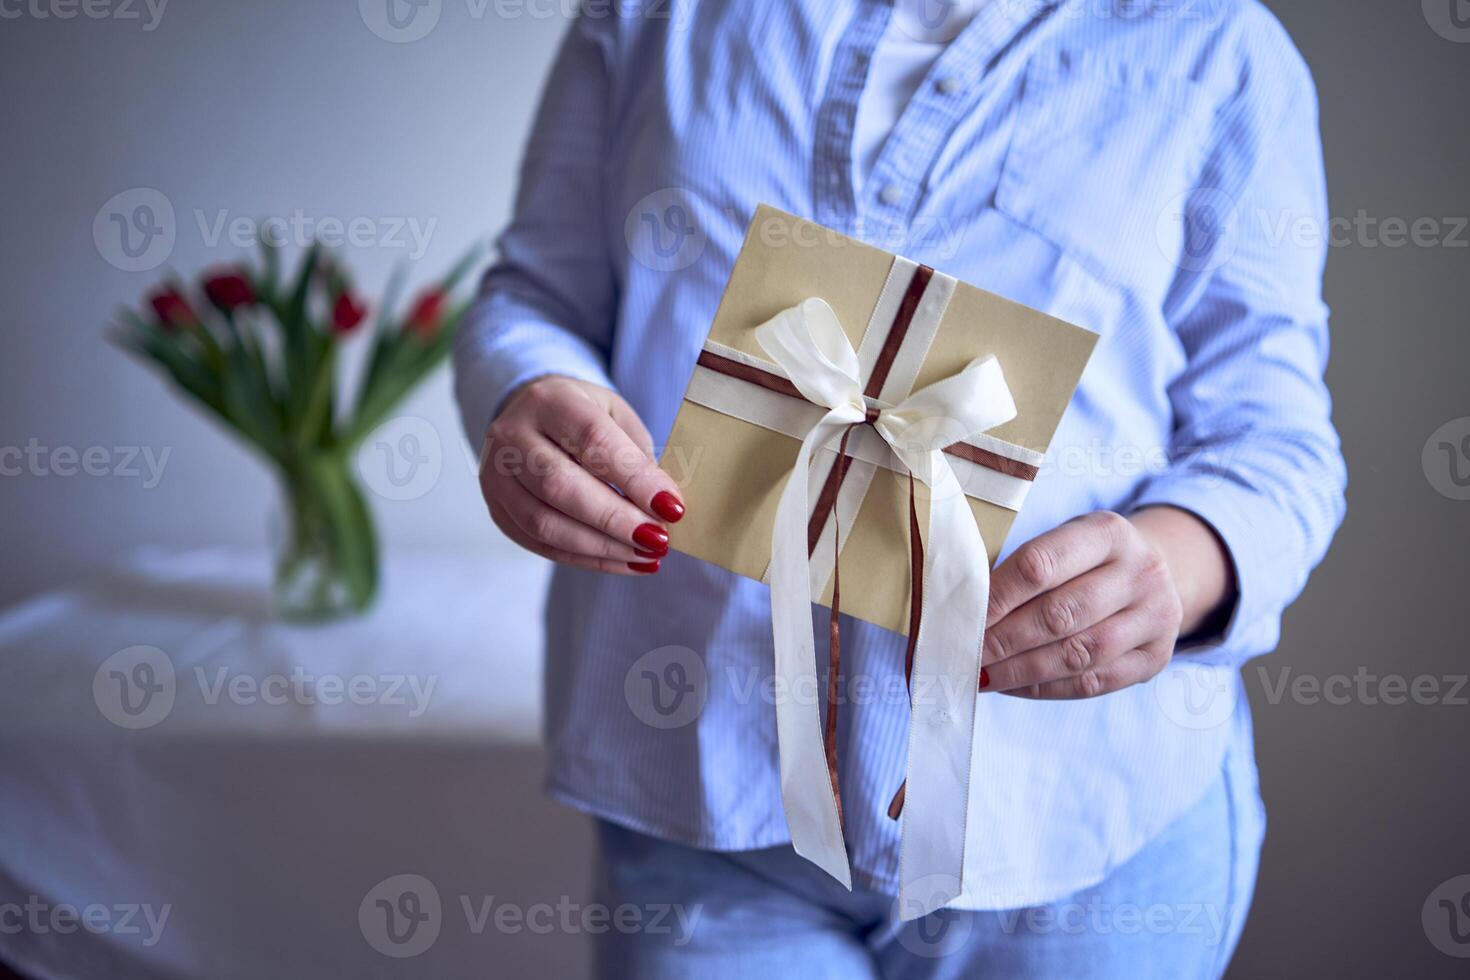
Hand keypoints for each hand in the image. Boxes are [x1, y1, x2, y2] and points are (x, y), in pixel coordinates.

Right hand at [478, 375, 685, 574]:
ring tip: (646, 555)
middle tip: (659, 539)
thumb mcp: (616, 417)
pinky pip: (541, 545)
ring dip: (603, 547)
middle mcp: (512, 435)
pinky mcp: (498, 511)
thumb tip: (663, 506)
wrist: (529, 415)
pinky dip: (588, 559)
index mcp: (549, 400)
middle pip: (560, 486)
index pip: (592, 440)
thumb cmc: (583, 417)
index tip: (672, 508)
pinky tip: (625, 561)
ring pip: (544, 523)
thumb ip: (637, 456)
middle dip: (616, 520)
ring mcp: (496, 477)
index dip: (634, 478)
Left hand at [980, 510, 1203, 699]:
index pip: (1040, 565)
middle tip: (964, 654)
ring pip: (1079, 654)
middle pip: (1060, 614)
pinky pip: (1094, 682)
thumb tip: (963, 609)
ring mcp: (1156, 616)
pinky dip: (1046, 688)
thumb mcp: (1064, 541)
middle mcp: (1140, 571)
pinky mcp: (1156, 657)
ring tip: (982, 676)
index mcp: (1107, 532)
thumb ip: (1022, 569)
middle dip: (1004, 640)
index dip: (997, 597)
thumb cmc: (1086, 559)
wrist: (1152, 575)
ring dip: (1021, 670)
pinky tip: (1013, 686)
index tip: (962, 618)